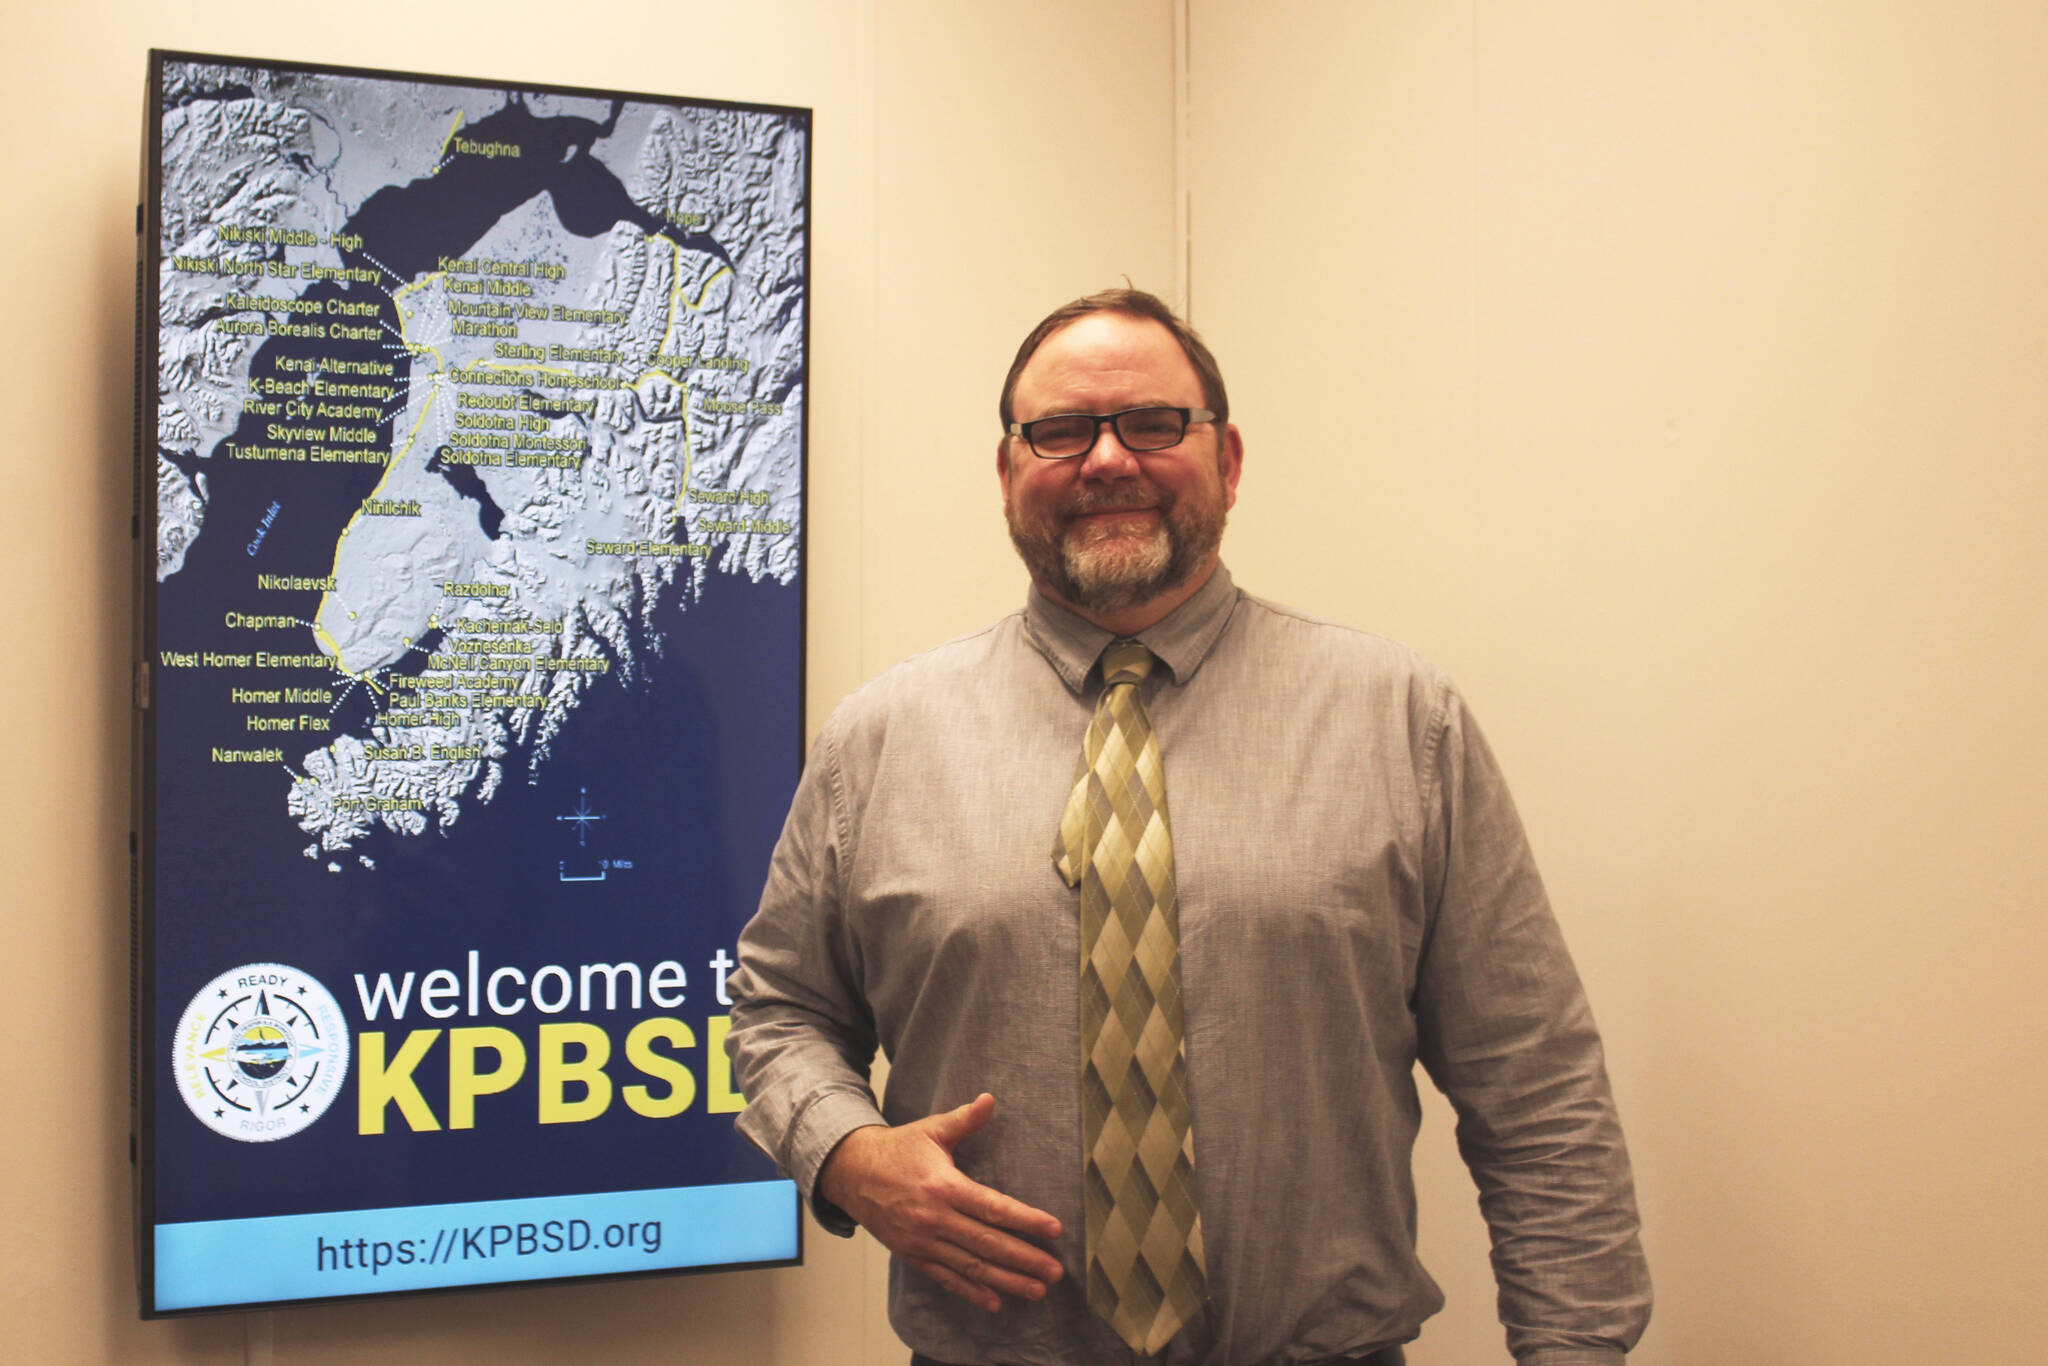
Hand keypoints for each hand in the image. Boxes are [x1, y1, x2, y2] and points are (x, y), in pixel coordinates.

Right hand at [819, 1093, 1063, 1313]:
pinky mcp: (913, 1256)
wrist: (851, 1173)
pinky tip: (996, 1302)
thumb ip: (964, 1119)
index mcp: (943, 1186)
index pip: (992, 1207)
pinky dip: (971, 1293)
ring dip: (1006, 1281)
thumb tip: (990, 1099)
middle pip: (987, 1243)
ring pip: (971, 1267)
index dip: (1026, 1220)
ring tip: (1037, 1290)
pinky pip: (946, 1278)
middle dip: (1024, 1259)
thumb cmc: (898, 1149)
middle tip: (1055, 1271)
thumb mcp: (931, 1130)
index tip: (1054, 1230)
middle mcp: (934, 1219)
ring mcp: (923, 1242)